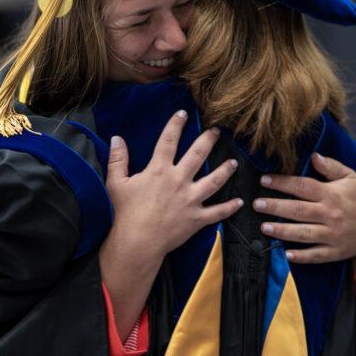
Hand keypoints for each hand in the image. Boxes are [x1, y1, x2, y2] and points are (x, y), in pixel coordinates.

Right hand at [99, 111, 241, 337]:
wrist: (138, 242)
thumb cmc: (125, 213)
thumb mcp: (116, 183)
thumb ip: (117, 159)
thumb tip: (116, 138)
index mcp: (159, 170)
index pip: (169, 140)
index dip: (176, 124)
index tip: (184, 114)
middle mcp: (179, 180)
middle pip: (198, 155)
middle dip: (209, 140)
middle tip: (217, 131)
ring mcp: (191, 200)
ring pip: (214, 181)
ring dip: (225, 170)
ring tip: (233, 162)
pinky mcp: (197, 218)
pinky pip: (217, 212)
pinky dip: (229, 207)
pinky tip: (239, 202)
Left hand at [254, 152, 355, 285]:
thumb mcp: (350, 178)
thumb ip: (331, 166)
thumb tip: (314, 156)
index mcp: (331, 194)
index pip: (303, 186)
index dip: (283, 182)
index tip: (264, 180)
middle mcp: (331, 214)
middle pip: (299, 210)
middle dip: (276, 207)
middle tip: (257, 205)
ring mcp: (333, 235)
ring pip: (304, 233)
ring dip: (283, 231)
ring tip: (264, 227)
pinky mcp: (334, 251)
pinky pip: (316, 255)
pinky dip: (302, 256)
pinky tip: (286, 254)